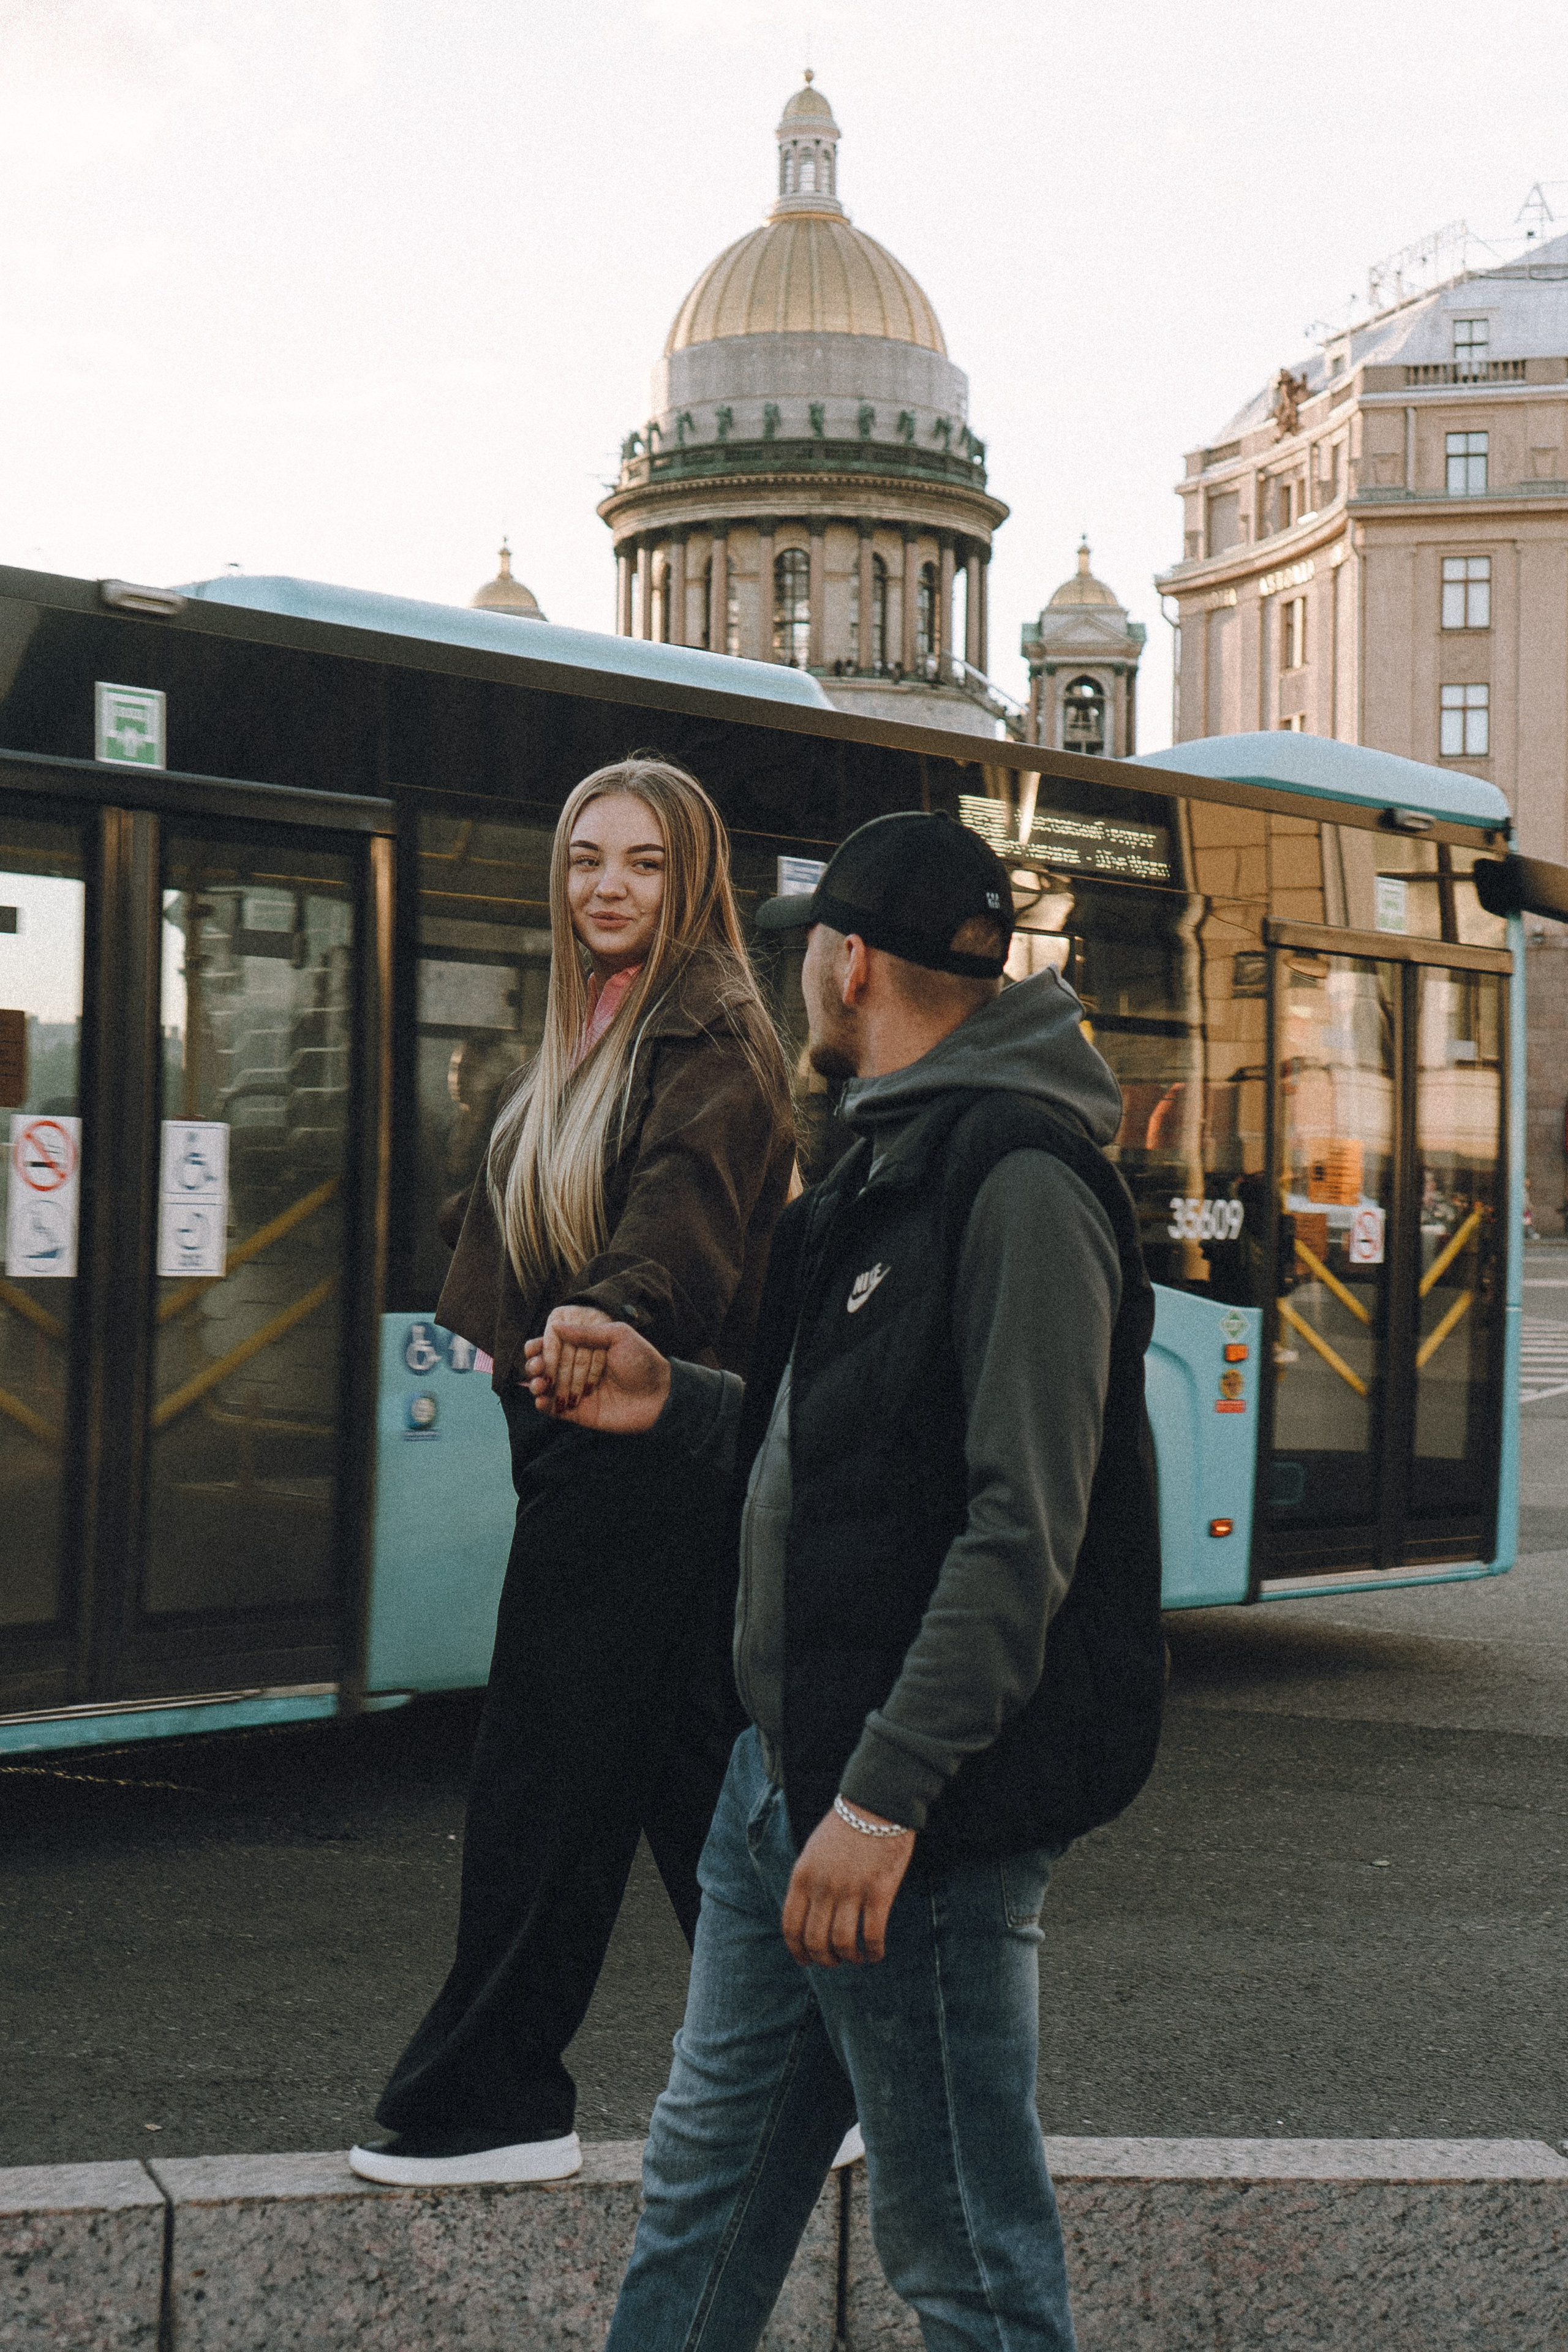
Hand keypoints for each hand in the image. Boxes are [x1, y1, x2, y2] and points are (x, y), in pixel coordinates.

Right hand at [523, 1312, 671, 1431]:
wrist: (660, 1395)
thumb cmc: (643, 1362)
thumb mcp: (618, 1336)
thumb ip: (587, 1332)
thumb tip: (556, 1325)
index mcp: (586, 1349)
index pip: (555, 1346)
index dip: (540, 1347)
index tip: (532, 1349)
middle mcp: (578, 1369)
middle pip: (547, 1367)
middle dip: (535, 1366)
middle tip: (535, 1367)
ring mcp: (577, 1391)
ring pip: (547, 1388)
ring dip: (536, 1385)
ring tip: (539, 1384)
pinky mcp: (579, 1413)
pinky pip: (555, 1410)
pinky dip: (544, 1405)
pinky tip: (541, 1400)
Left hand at [781, 1803, 913, 1967]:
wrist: (875, 1804)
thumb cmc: (844, 1829)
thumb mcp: (812, 1852)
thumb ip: (807, 1883)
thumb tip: (808, 1919)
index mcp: (802, 1877)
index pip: (791, 1927)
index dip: (798, 1951)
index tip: (806, 1961)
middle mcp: (822, 1887)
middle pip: (816, 1941)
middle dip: (825, 1960)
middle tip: (835, 1962)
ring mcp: (851, 1890)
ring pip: (843, 1943)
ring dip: (850, 1958)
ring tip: (857, 1958)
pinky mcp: (878, 1891)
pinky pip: (872, 1935)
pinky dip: (873, 1952)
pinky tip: (876, 1953)